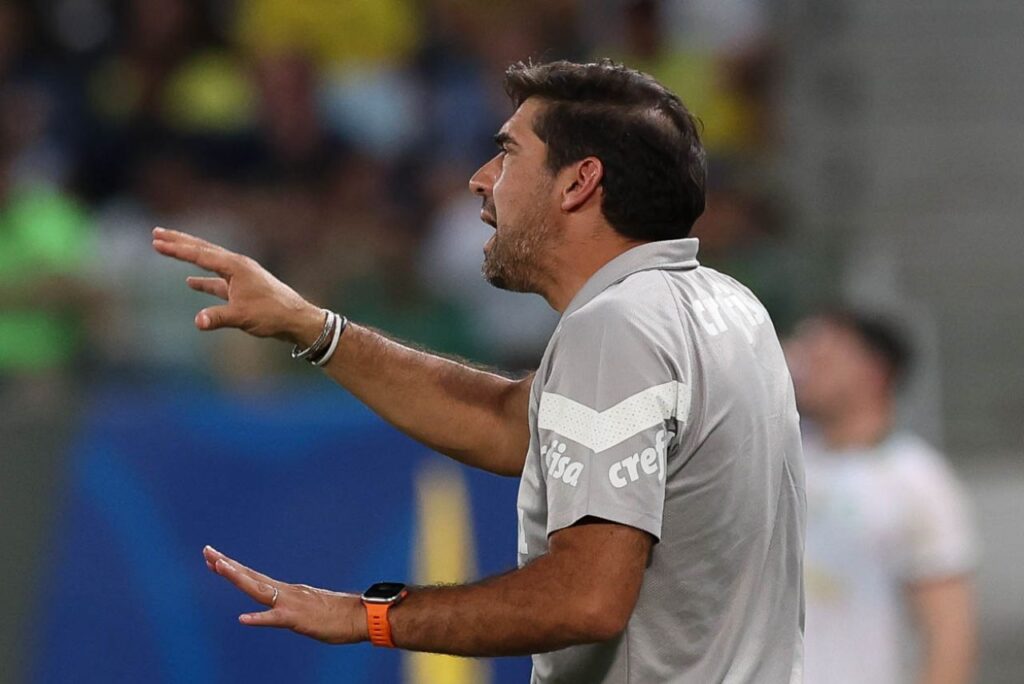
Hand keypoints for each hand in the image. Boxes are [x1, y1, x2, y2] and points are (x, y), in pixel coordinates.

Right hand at [152, 227, 323, 344]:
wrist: (296, 319)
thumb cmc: (272, 315)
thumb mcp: (243, 317)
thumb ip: (218, 318)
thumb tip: (198, 322)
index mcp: (236, 266)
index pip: (200, 254)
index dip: (177, 249)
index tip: (156, 242)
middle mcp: (237, 266)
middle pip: (203, 250)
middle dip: (179, 242)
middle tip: (156, 232)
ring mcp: (241, 276)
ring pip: (209, 262)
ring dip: (189, 256)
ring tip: (170, 249)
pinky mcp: (243, 288)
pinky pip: (217, 281)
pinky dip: (203, 280)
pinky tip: (190, 282)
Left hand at [202, 546, 367, 643]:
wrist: (362, 616)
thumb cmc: (339, 615)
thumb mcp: (310, 607)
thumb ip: (293, 604)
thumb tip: (283, 604)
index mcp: (288, 590)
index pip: (255, 576)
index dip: (233, 568)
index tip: (214, 558)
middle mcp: (286, 592)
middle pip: (251, 577)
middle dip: (227, 565)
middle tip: (207, 551)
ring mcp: (291, 603)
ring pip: (259, 590)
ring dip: (238, 578)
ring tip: (219, 567)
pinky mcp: (298, 619)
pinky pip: (276, 619)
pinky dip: (259, 618)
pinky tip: (242, 618)